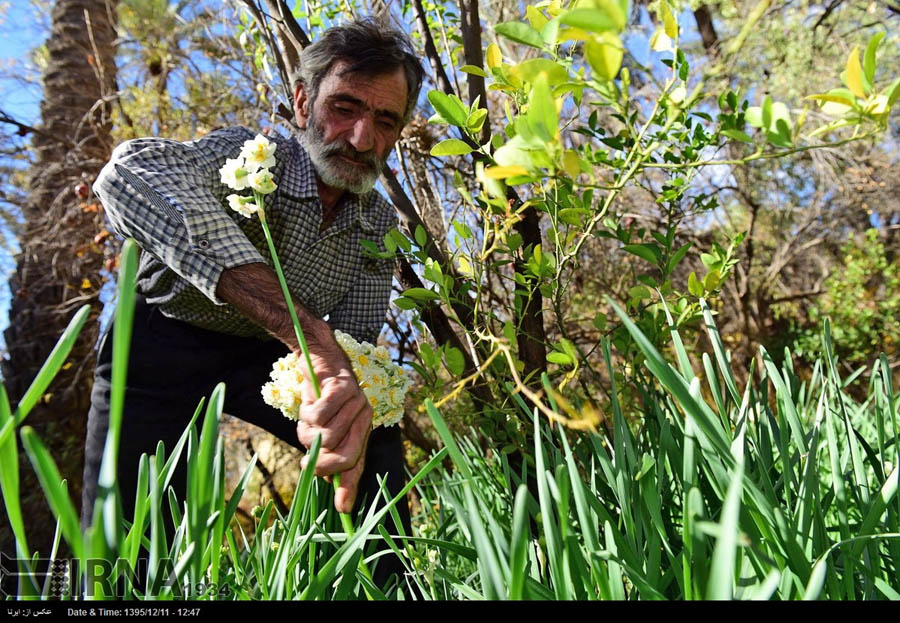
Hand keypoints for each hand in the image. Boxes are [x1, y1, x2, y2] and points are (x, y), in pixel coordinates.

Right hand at [295, 346, 372, 513]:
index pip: (358, 464)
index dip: (349, 487)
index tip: (343, 510)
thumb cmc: (320, 397)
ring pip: (327, 436)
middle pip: (344, 456)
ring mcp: (357, 402)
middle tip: (306, 460)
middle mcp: (365, 417)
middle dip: (322, 463)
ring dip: (308, 431)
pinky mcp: (343, 387)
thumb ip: (325, 454)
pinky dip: (307, 413)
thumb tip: (323, 484)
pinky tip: (309, 402)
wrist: (319, 357)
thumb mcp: (322, 429)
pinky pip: (320, 415)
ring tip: (308, 419)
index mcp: (362, 429)